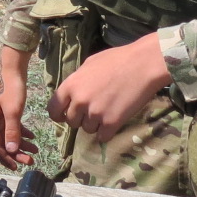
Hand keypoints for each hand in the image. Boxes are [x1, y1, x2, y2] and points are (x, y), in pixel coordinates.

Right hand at [0, 44, 38, 169]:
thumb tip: (10, 151)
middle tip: (30, 161)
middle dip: (16, 153)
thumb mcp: (13, 111)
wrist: (13, 68)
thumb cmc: (12, 88)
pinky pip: (13, 127)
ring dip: (21, 144)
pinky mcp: (6, 111)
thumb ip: (12, 132)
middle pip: (2, 143)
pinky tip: (32, 136)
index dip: (6, 158)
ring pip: (9, 136)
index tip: (18, 166)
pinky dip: (22, 133)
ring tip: (35, 150)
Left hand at [47, 32, 171, 141]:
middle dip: (80, 118)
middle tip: (93, 110)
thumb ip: (77, 81)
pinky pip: (102, 137)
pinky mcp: (111, 123)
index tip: (63, 116)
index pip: (53, 109)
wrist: (143, 65)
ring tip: (107, 111)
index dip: (58, 114)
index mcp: (71, 85)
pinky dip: (107, 132)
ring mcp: (95, 114)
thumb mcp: (89, 64)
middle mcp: (79, 102)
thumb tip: (73, 93)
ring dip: (95, 124)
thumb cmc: (117, 59)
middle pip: (71, 122)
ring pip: (87, 130)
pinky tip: (114, 120)